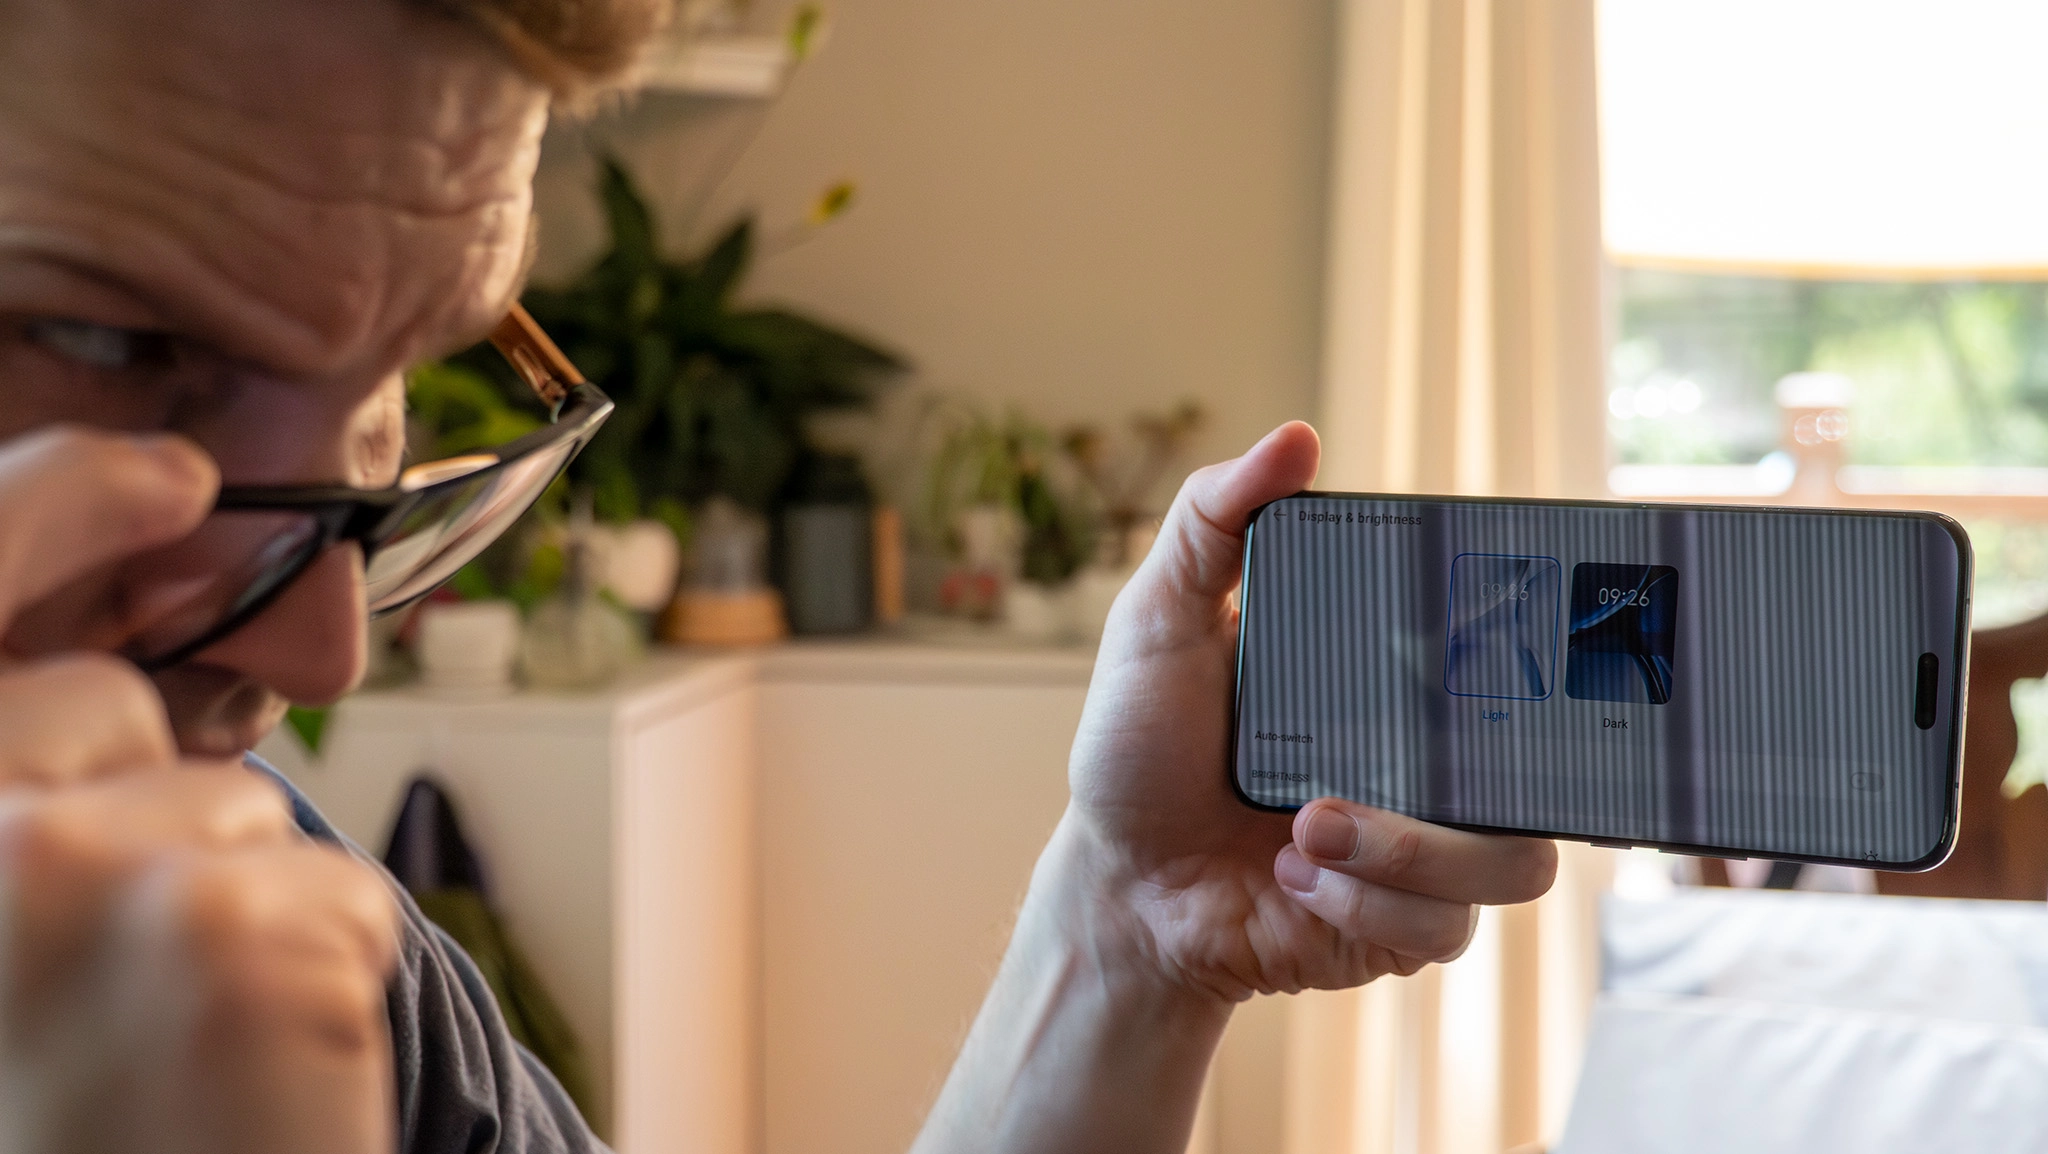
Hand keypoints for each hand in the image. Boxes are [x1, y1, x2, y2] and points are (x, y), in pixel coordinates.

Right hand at [0, 426, 399, 1153]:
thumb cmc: (90, 1113)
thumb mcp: (14, 947)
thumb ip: (26, 814)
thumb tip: (135, 674)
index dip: (50, 503)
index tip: (168, 464)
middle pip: (101, 709)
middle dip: (147, 800)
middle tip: (129, 982)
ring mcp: (61, 879)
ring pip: (228, 806)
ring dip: (233, 909)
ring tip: (174, 1057)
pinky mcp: (217, 926)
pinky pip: (331, 885)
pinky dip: (320, 970)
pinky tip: (258, 1077)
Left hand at [1063, 422, 1557, 1001]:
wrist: (1119, 883)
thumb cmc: (1141, 748)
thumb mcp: (1160, 618)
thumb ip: (1213, 520)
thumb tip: (1295, 438)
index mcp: (1393, 683)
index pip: (1508, 659)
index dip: (1535, 653)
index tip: (1499, 642)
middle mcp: (1425, 763)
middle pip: (1547, 770)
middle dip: (1470, 782)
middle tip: (1345, 781)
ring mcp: (1423, 851)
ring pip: (1513, 863)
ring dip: (1408, 852)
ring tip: (1306, 833)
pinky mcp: (1401, 926)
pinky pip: (1448, 927)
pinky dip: (1366, 904)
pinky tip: (1295, 880)